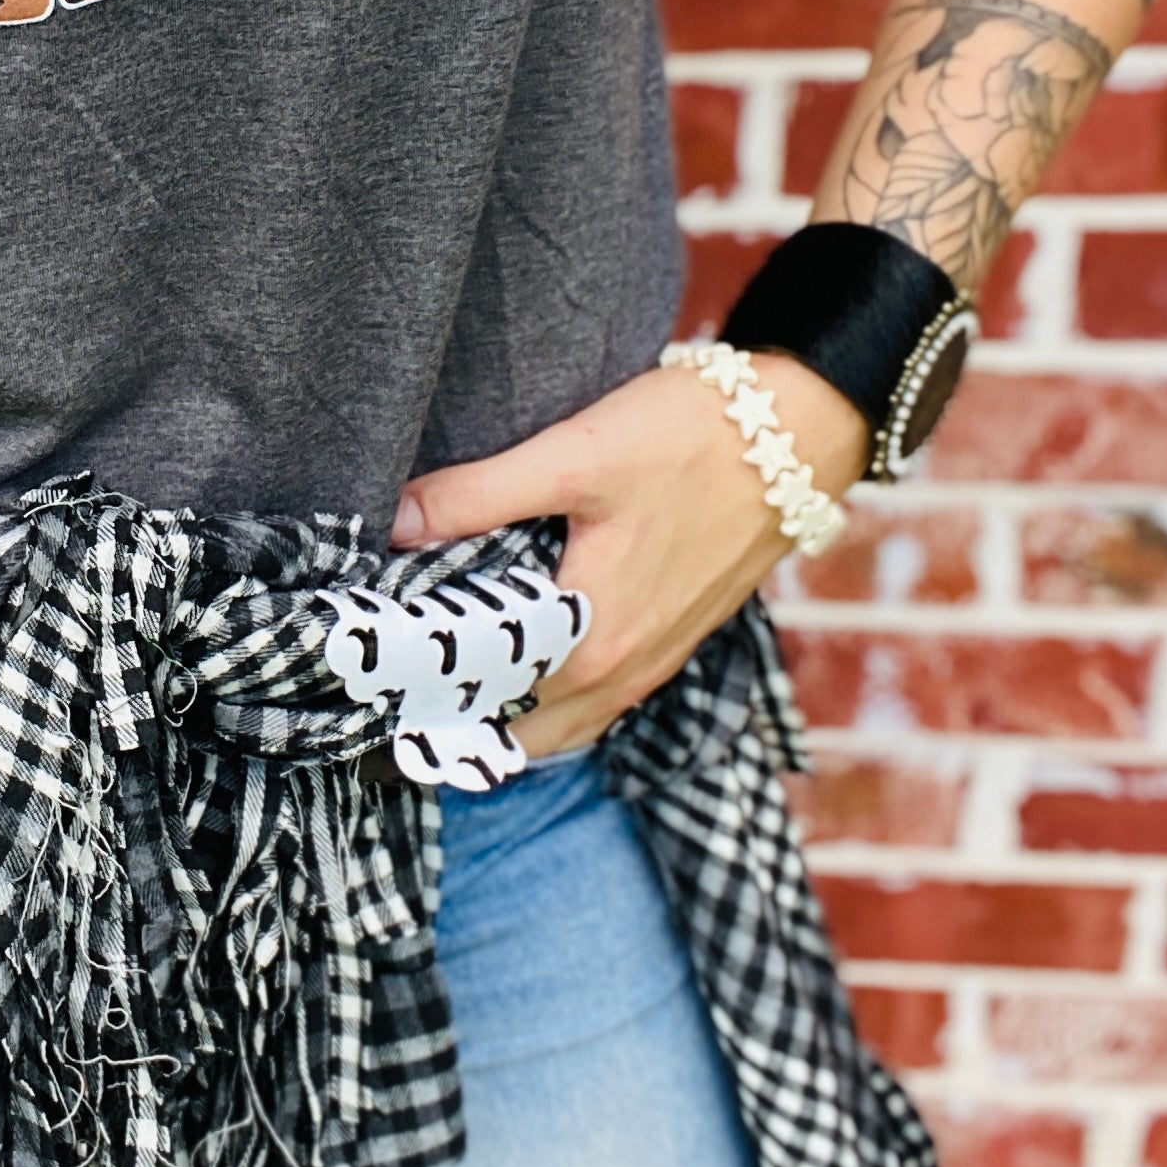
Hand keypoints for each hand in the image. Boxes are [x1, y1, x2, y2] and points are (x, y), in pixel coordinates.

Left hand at [388, 354, 868, 758]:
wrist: (799, 432)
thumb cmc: (690, 439)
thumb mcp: (573, 457)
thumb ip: (477, 494)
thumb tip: (393, 523)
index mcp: (590, 639)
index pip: (481, 706)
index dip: (419, 696)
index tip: (367, 678)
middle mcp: (622, 671)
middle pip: (515, 733)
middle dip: (452, 717)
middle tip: (388, 682)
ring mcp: (652, 662)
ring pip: (558, 725)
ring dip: (501, 716)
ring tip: (439, 677)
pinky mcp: (671, 640)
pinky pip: (594, 701)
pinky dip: (548, 699)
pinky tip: (517, 656)